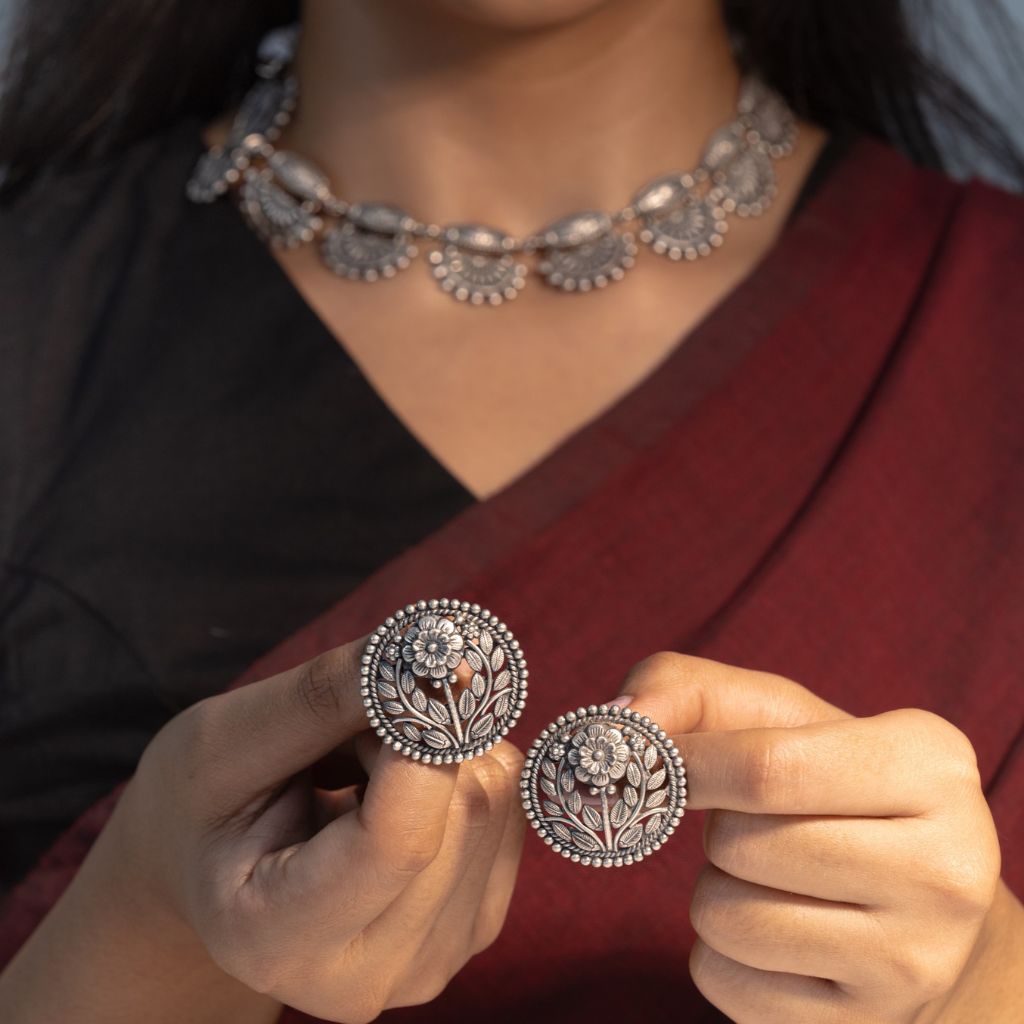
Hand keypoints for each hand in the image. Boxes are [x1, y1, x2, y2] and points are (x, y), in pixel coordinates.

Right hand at [107, 639, 524, 1022]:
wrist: (216, 872)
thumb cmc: (202, 807)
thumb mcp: (224, 740)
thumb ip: (324, 697)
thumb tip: (431, 652)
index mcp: (282, 941)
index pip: (400, 839)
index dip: (421, 738)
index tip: (408, 669)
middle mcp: (373, 973)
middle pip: (463, 813)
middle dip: (421, 735)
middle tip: (355, 728)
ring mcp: (435, 958)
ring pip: (496, 802)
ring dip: (444, 749)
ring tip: (364, 769)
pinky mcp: (478, 925)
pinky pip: (511, 806)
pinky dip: (464, 769)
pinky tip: (400, 790)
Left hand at [621, 653, 1006, 1023]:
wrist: (919, 899)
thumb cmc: (825, 783)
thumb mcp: (775, 714)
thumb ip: (686, 691)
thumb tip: (617, 726)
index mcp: (928, 764)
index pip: (765, 768)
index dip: (686, 764)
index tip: (658, 763)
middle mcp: (944, 867)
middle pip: (742, 846)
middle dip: (714, 829)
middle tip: (752, 823)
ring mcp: (915, 961)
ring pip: (726, 919)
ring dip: (715, 889)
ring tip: (768, 876)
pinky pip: (725, 981)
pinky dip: (720, 952)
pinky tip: (774, 931)